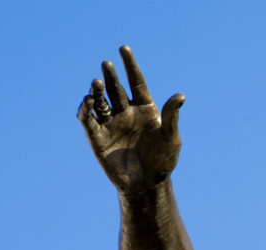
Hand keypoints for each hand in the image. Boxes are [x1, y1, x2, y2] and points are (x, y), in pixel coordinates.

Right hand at [78, 46, 184, 192]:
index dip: (130, 66)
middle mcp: (126, 113)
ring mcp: (111, 124)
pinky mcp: (98, 138)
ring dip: (97, 91)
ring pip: (100, 102)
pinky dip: (85, 110)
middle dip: (111, 76)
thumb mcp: (171, 139)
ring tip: (98, 82)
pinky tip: (87, 101)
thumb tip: (180, 96)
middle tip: (107, 64)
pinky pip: (87, 120)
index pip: (136, 82)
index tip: (124, 48)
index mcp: (145, 109)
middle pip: (116, 89)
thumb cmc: (163, 161)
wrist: (148, 185)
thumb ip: (172, 117)